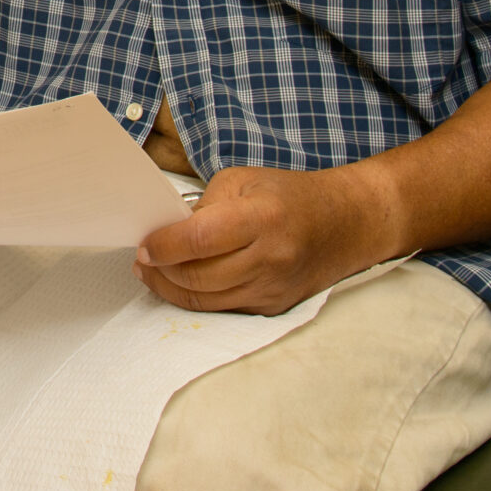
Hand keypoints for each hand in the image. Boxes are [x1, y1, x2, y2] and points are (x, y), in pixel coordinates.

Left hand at [133, 163, 397, 313]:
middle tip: (142, 260)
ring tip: (153, 273)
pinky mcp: (275, 307)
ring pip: (207, 302)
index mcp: (263, 217)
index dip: (164, 246)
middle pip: (199, 278)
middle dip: (160, 272)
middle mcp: (271, 258)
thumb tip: (168, 233)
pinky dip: (197, 299)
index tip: (143, 246)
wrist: (348, 224)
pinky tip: (182, 283)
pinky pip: (223, 310)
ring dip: (171, 290)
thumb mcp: (243, 180)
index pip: (200, 240)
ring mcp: (274, 288)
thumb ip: (204, 206)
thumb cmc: (291, 195)